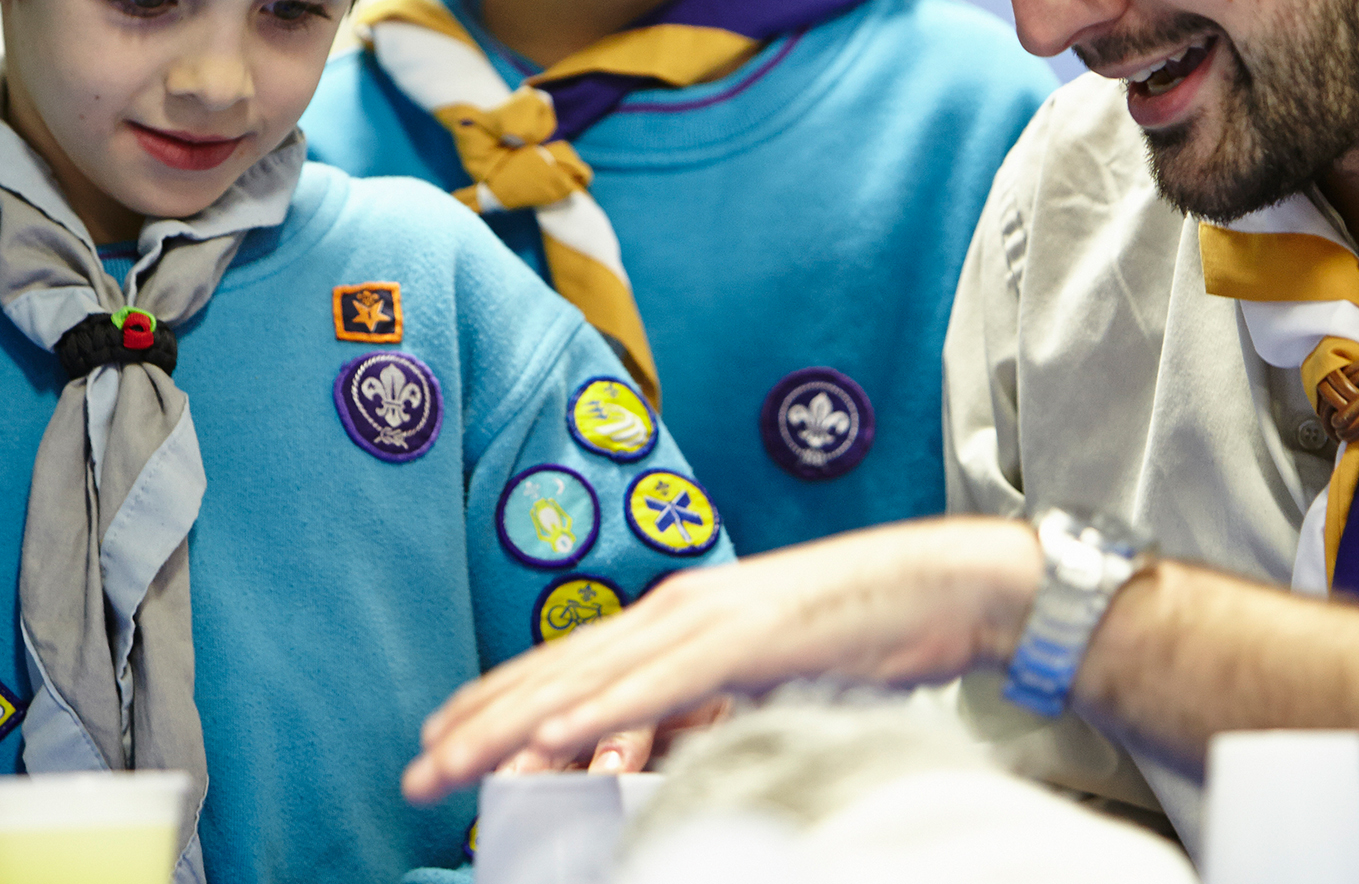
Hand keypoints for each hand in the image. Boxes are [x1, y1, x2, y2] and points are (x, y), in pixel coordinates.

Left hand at [403, 517, 1038, 801]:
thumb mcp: (766, 678)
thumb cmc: (862, 633)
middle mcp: (677, 610)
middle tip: (416, 772)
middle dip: (478, 723)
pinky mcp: (748, 639)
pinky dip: (600, 710)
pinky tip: (553, 739)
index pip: (568, 663)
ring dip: (512, 726)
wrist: (942, 587)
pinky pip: (659, 685)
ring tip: (455, 765)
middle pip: (557, 671)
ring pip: (589, 678)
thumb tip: (660, 748)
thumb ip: (709, 704)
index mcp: (679, 618)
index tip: (440, 739)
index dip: (497, 700)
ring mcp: (709, 620)